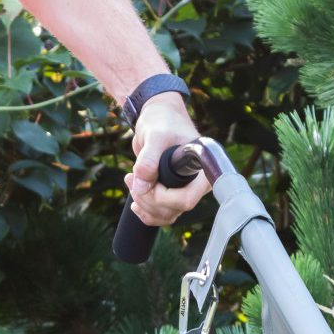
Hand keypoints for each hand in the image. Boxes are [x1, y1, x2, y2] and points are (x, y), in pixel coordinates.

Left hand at [124, 92, 210, 227]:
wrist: (158, 118)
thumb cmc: (163, 120)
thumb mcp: (154, 135)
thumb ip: (148, 159)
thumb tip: (141, 187)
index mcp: (202, 169)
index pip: (187, 199)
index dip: (163, 197)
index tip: (146, 180)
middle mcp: (197, 184)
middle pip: (174, 209)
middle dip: (148, 199)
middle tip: (131, 178)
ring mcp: (185, 190)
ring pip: (166, 215)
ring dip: (144, 205)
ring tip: (131, 180)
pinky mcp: (173, 194)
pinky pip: (161, 215)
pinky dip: (146, 212)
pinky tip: (135, 199)